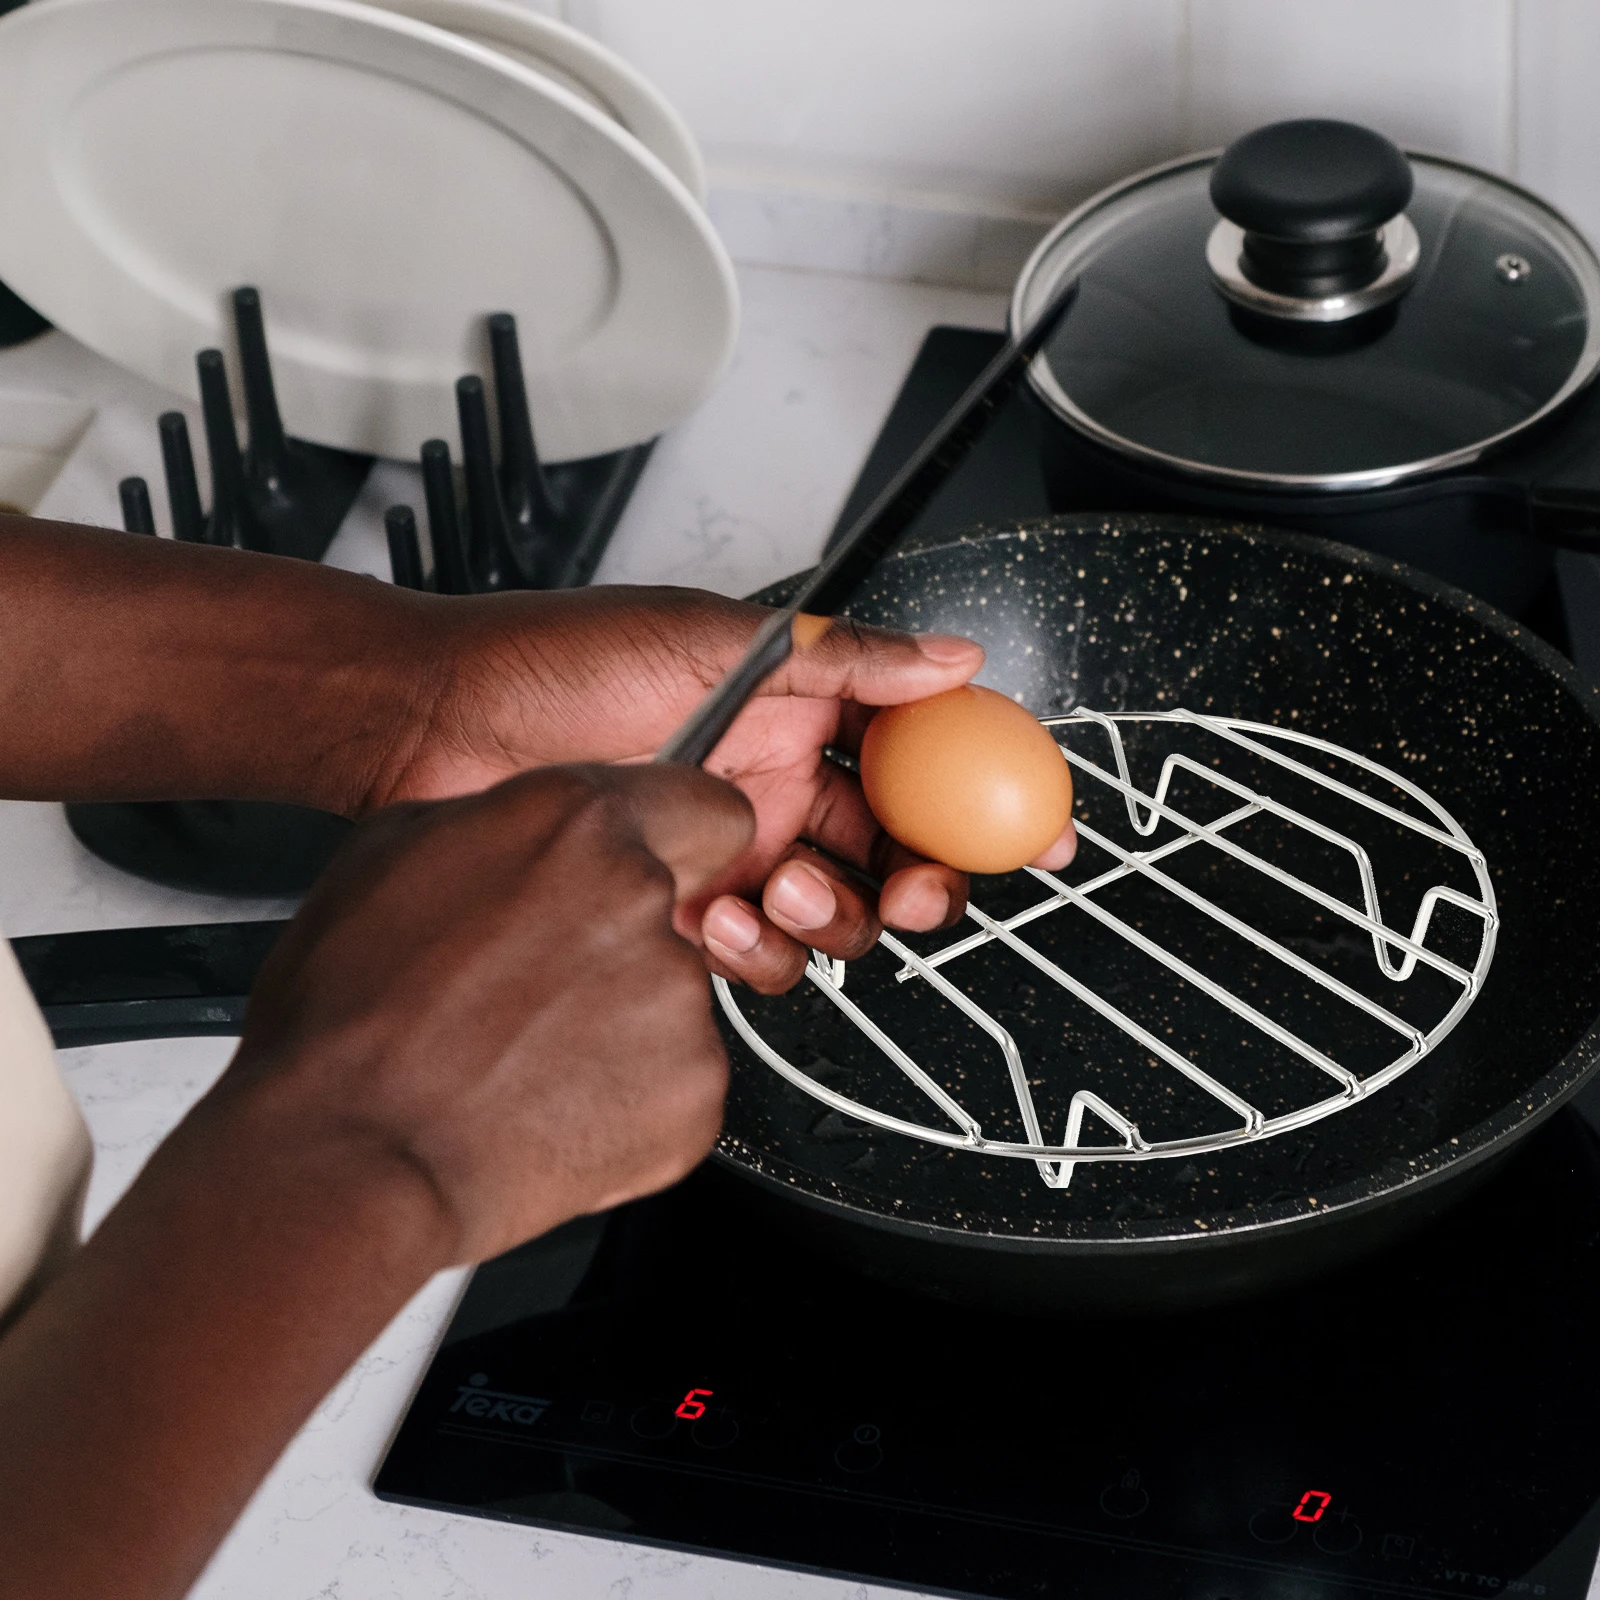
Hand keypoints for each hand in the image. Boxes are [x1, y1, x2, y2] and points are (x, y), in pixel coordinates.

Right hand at [223, 762, 750, 1262]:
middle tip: (532, 994)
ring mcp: (675, 999)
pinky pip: (673, 1084)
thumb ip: (501, 825)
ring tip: (520, 1062)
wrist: (348, 1161)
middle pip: (671, 915)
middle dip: (614, 948)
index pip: (705, 808)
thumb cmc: (347, 1021)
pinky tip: (548, 1109)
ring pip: (666, 1003)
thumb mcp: (388, 854)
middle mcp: (640, 897)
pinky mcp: (691, 1092)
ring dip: (616, 1027)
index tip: (678, 869)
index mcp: (575, 824)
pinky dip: (628, 1101)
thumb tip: (536, 837)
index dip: (685, 845)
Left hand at [375, 587, 1076, 992]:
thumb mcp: (720, 640)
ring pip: (837, 912)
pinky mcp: (682, 908)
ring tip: (779, 883)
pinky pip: (759, 954)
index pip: (921, 759)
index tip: (1038, 831)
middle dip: (926, 880)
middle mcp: (772, 783)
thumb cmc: (559, 661)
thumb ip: (848, 659)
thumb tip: (954, 658)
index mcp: (795, 711)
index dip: (987, 796)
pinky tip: (709, 916)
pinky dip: (755, 949)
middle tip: (919, 888)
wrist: (438, 726)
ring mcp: (730, 849)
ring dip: (833, 913)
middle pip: (896, 851)